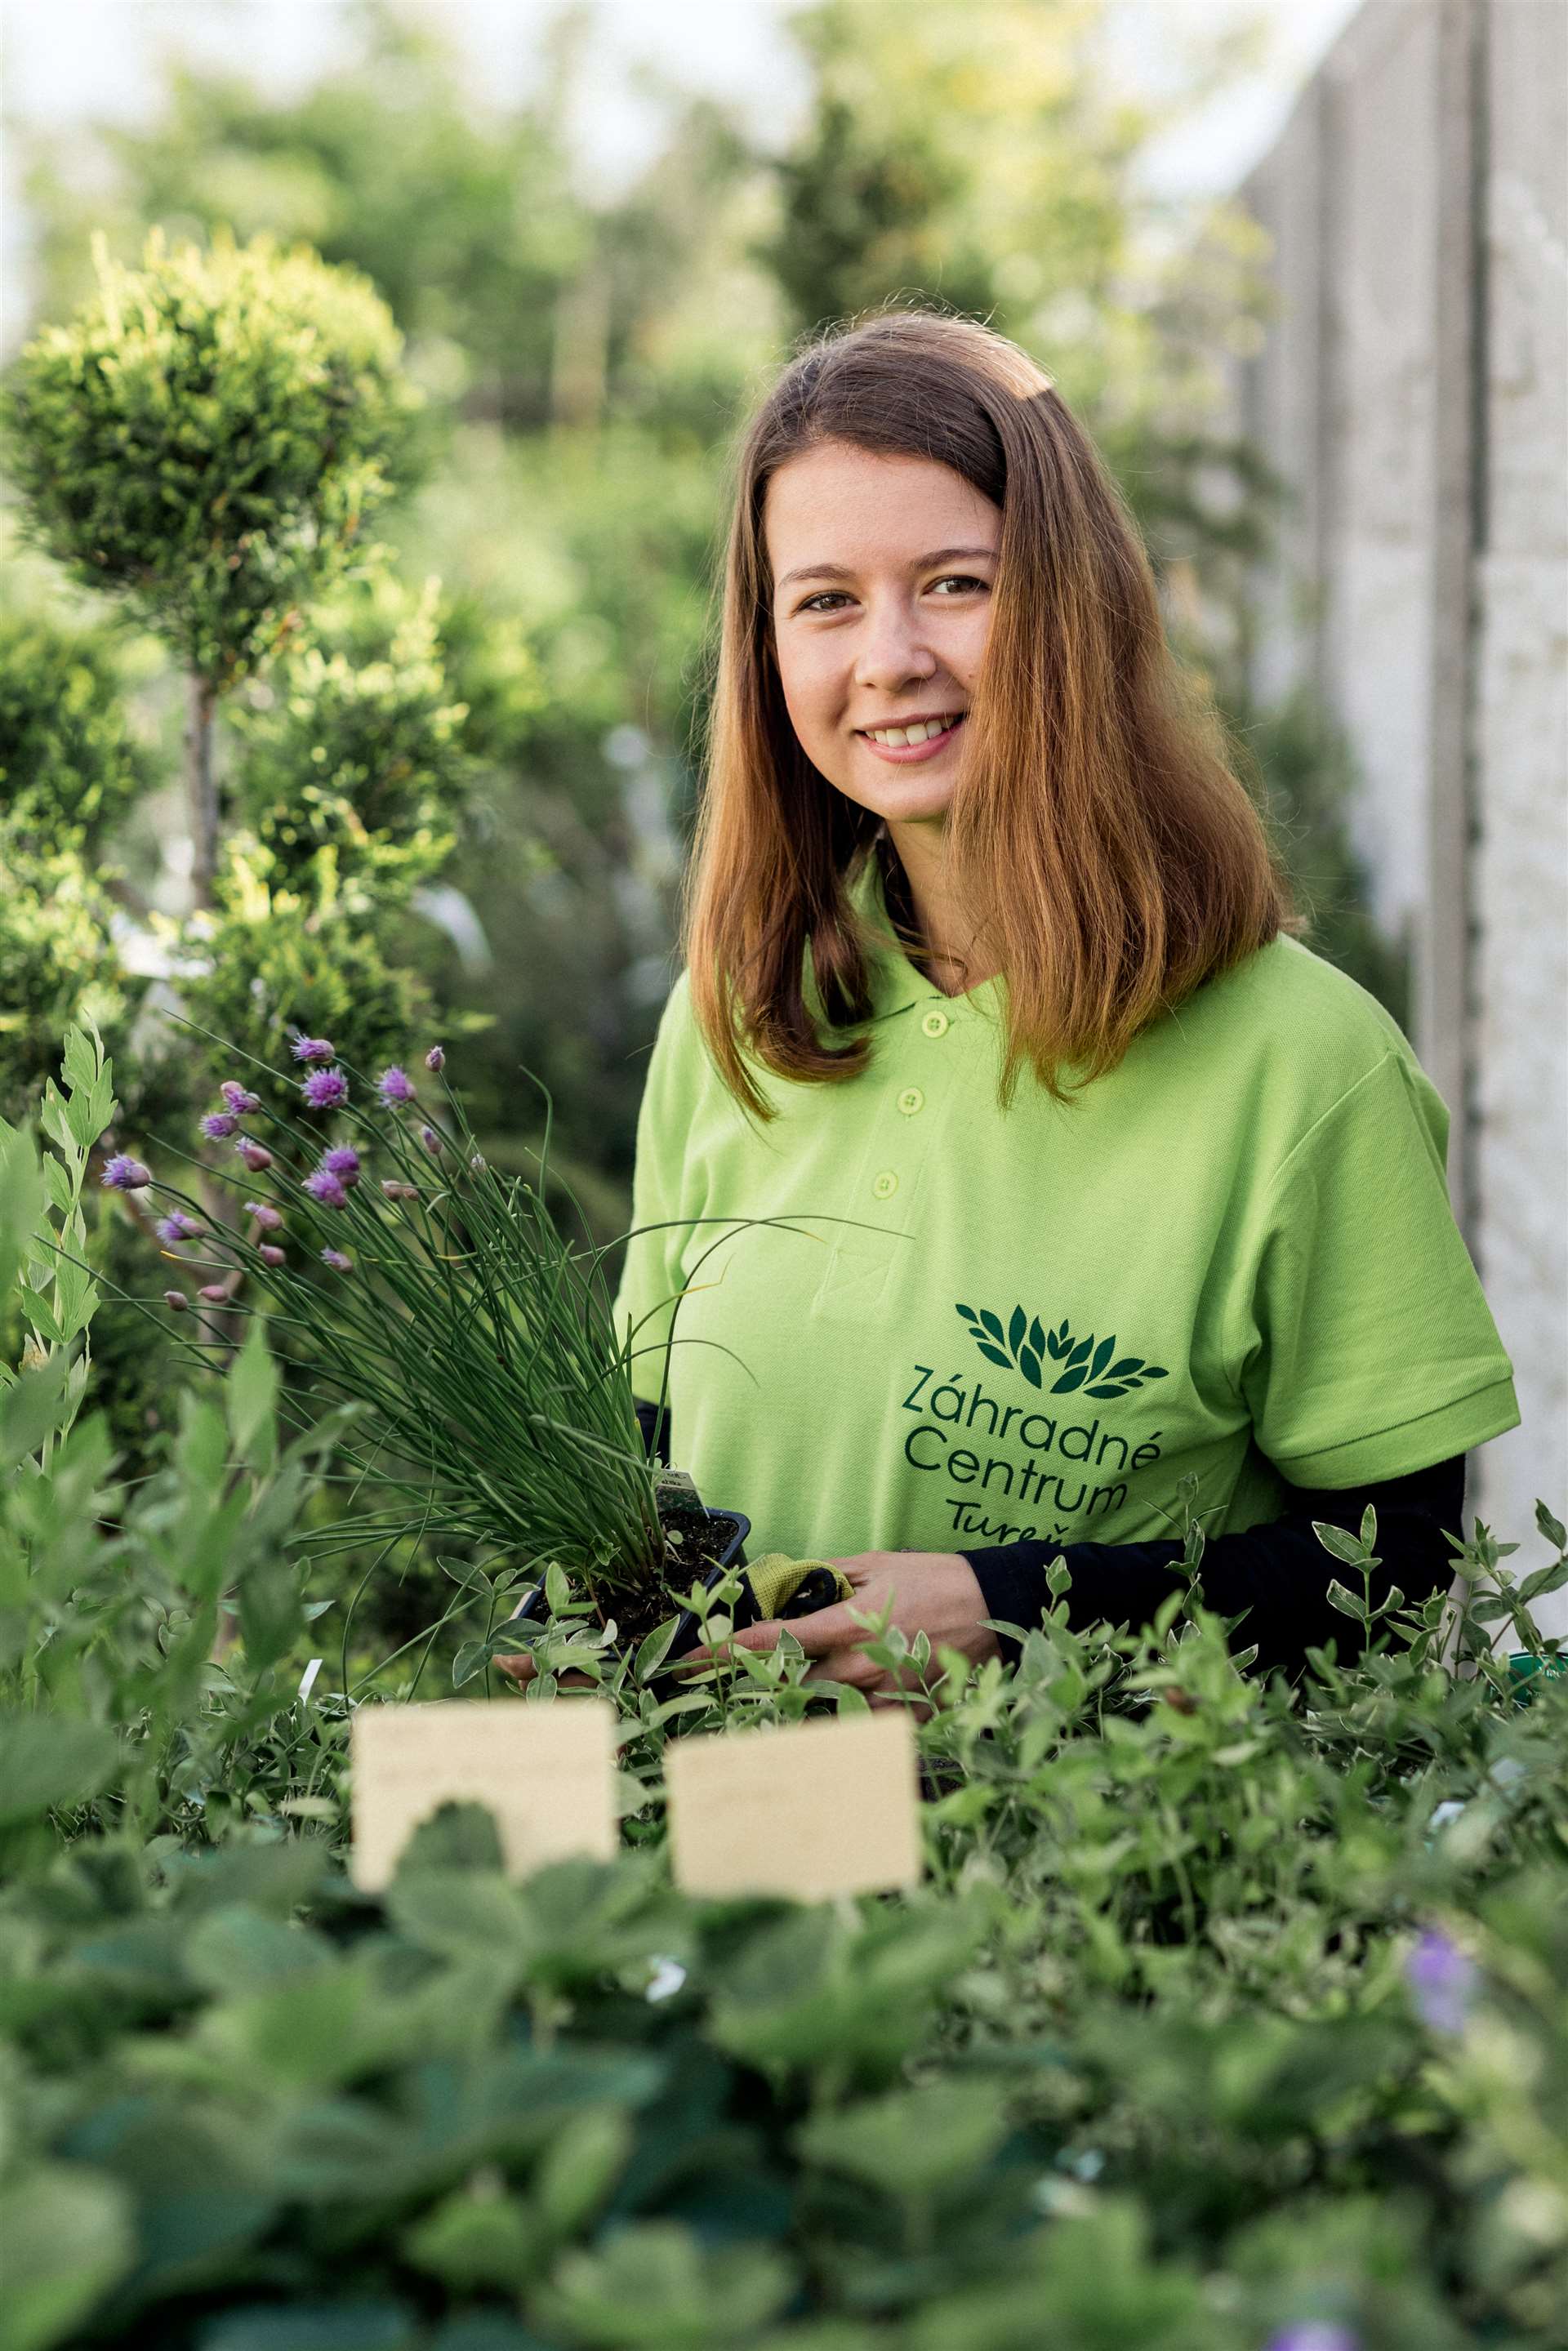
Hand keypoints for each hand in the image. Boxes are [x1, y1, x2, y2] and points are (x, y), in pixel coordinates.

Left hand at [682, 1549, 997, 1714]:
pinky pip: (863, 1734)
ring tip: (770, 1711)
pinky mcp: (909, 1718)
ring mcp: (884, 1698)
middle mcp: (859, 1667)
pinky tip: (828, 1728)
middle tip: (726, 1688)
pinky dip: (841, 1731)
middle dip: (755, 1689)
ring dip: (795, 1713)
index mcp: (845, 1626)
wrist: (997, 1604)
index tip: (687, 1662)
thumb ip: (822, 1576)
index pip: (770, 1643)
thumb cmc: (934, 1578)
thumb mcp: (874, 1563)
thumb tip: (781, 1584)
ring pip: (821, 1718)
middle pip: (787, 1690)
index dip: (722, 1653)